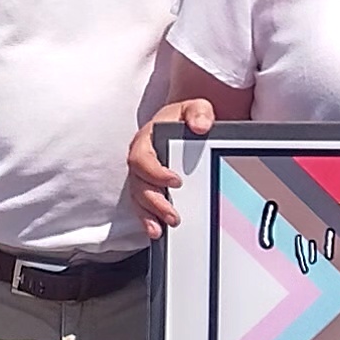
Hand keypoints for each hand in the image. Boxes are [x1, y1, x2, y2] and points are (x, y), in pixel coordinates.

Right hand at [126, 97, 213, 241]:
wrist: (187, 125)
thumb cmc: (188, 117)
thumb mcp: (196, 108)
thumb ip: (199, 112)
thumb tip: (200, 125)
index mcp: (147, 140)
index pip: (142, 158)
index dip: (155, 172)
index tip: (176, 181)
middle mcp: (141, 159)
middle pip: (138, 184)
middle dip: (154, 202)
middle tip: (173, 214)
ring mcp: (143, 176)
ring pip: (139, 199)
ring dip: (149, 215)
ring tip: (164, 227)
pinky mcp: (149, 189)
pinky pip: (143, 207)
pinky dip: (148, 220)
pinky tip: (157, 231)